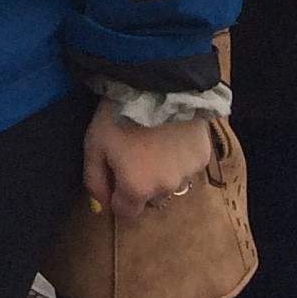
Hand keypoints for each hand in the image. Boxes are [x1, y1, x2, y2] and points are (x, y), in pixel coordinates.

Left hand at [82, 101, 214, 221]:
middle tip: (133, 152)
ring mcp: (188, 174)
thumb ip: (95, 180)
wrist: (157, 84)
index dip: (116, 197)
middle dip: (140, 183)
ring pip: (170, 182)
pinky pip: (187, 166)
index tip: (113, 175)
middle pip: (149, 197)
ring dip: (162, 171)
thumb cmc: (119, 114)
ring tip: (153, 140)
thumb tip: (101, 205)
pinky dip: (179, 156)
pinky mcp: (203, 156)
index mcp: (137, 189)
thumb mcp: (93, 145)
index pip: (126, 213)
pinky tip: (171, 134)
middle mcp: (166, 188)